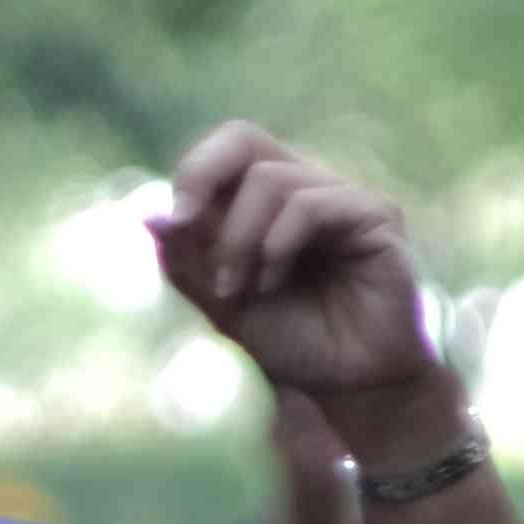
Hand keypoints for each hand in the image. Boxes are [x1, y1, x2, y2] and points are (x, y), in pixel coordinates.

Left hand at [152, 128, 456, 443]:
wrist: (351, 385)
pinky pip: (310, 205)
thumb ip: (189, 263)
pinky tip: (273, 282)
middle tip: (187, 225)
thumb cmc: (295, 342)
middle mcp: (306, 186)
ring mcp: (341, 197)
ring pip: (269, 180)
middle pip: (243, 138)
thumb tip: (148, 216)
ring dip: (239, 240)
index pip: (226, 151)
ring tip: (241, 289)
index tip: (174, 224)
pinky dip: (277, 244)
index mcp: (269, 199)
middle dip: (201, 178)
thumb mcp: (224, 305)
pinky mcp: (375, 215)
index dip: (192, 173)